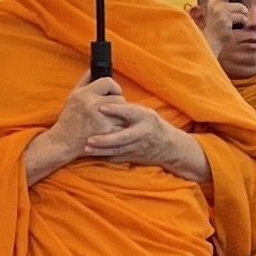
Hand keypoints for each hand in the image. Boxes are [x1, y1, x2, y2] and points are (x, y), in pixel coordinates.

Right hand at [22, 74, 127, 181]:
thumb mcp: (72, 96)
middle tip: (112, 111)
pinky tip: (112, 131)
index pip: (108, 82)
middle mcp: (92, 105)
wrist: (63, 142)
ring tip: (112, 121)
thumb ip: (84, 81)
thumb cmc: (68, 119)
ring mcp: (101, 120)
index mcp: (84, 94)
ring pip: (123, 114)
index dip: (114, 87)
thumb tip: (93, 69)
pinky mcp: (106, 133)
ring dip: (120, 118)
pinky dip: (119, 129)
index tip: (113, 93)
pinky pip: (122, 128)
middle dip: (119, 104)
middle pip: (119, 99)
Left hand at [80, 93, 209, 180]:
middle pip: (123, 137)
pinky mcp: (134, 157)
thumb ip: (127, 109)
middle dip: (106, 139)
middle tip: (90, 138)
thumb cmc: (152, 124)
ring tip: (87, 149)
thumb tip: (105, 97)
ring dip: (101, 150)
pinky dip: (105, 157)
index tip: (101, 107)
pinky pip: (118, 158)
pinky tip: (93, 155)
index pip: (130, 112)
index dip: (116, 109)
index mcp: (146, 117)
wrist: (169, 146)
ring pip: (118, 150)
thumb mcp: (145, 113)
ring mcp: (139, 147)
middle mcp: (143, 132)